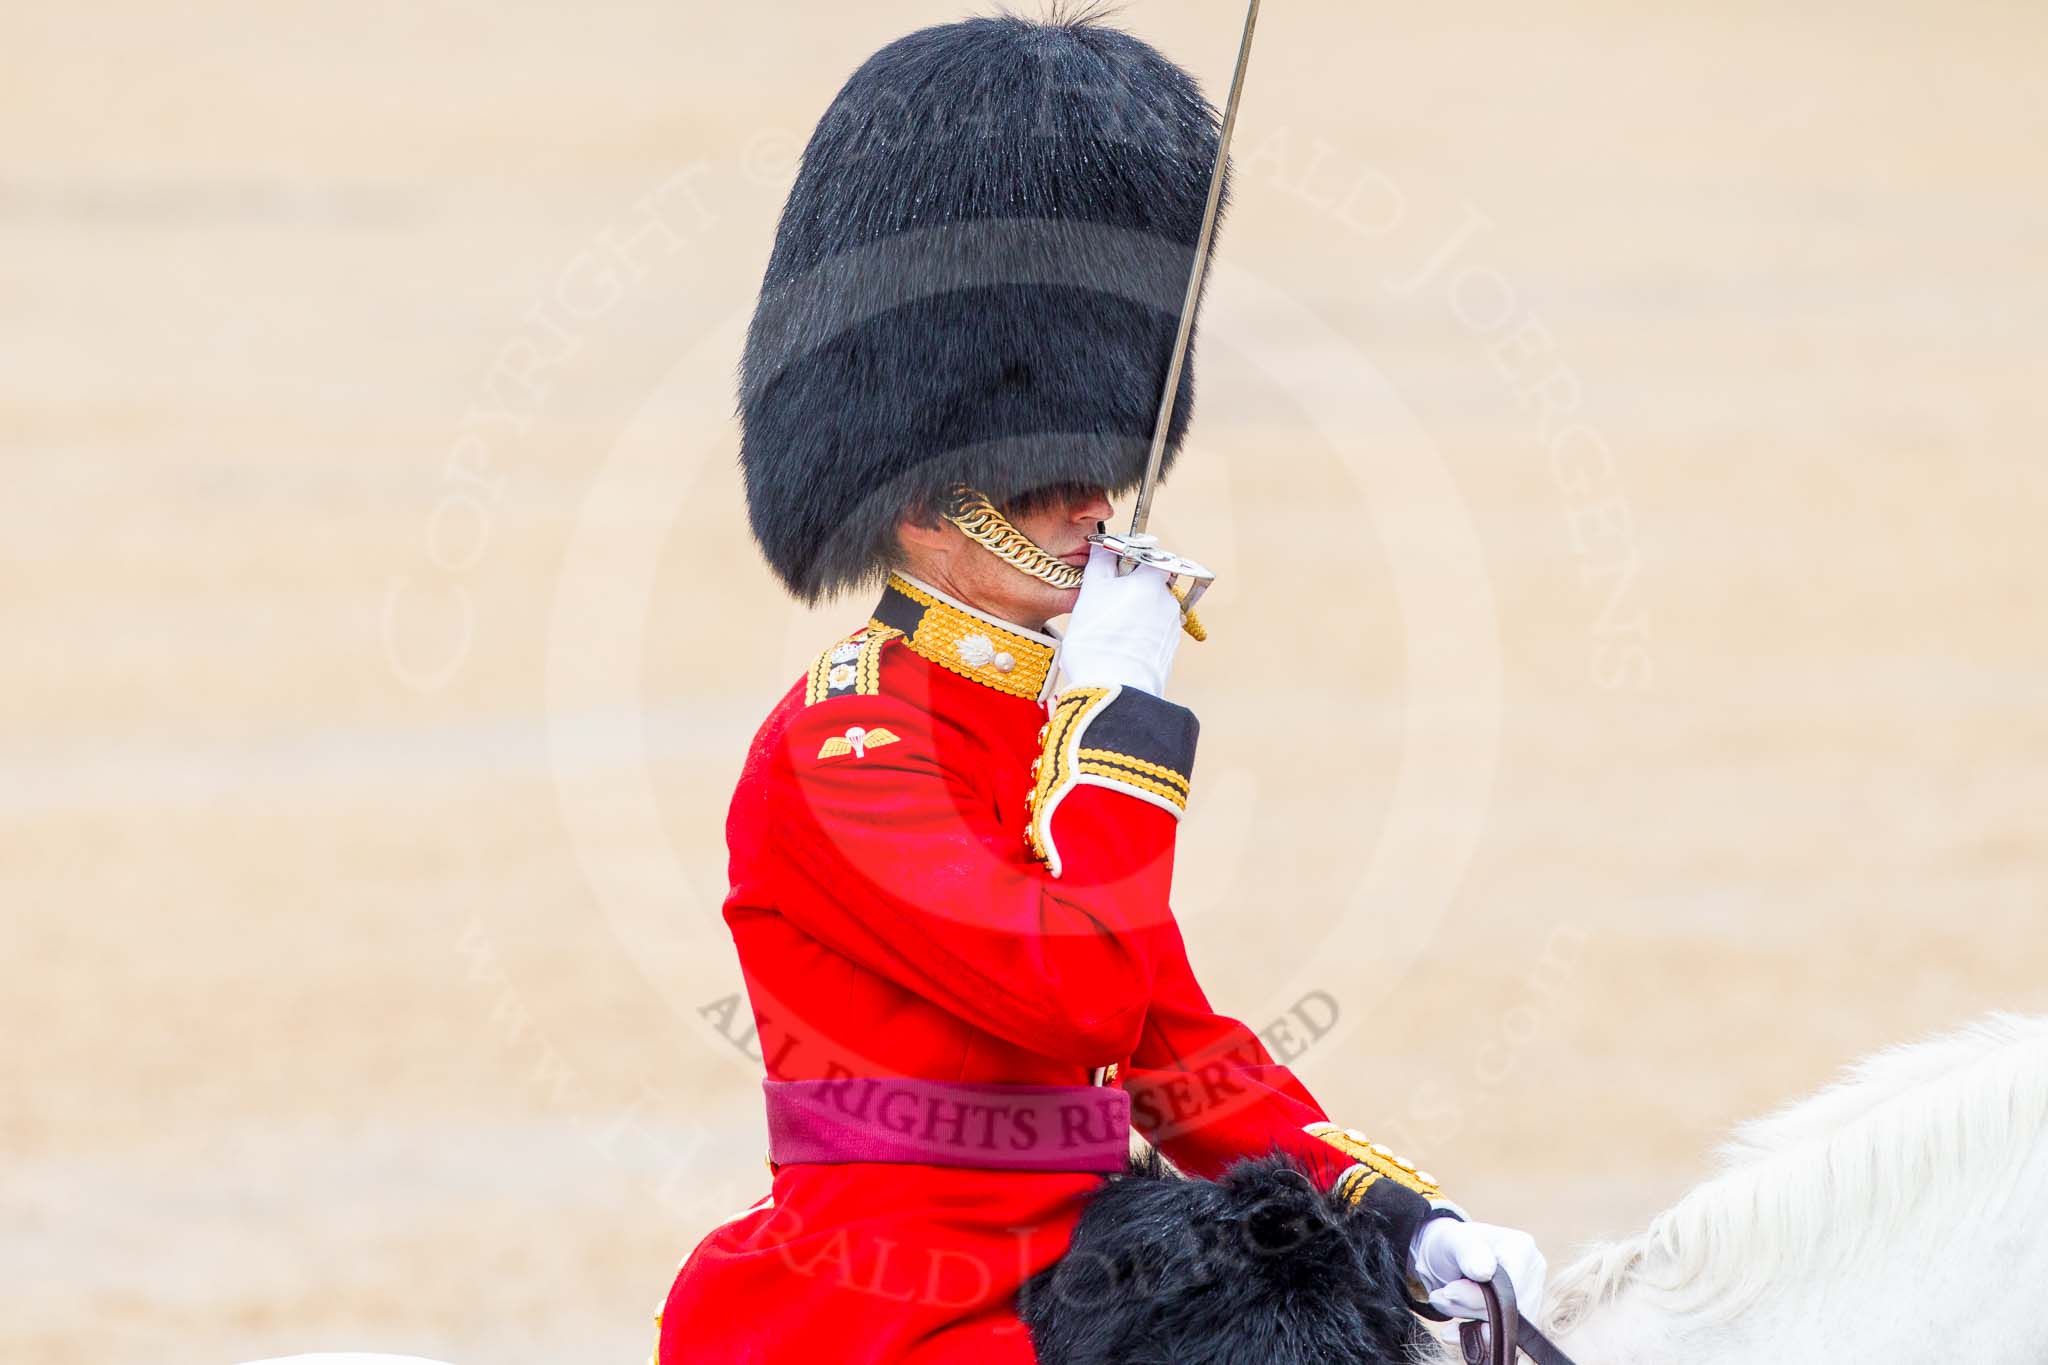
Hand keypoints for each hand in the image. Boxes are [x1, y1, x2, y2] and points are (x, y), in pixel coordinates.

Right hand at [1056, 544, 1184, 697]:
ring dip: (1133, 615)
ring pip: (1150, 611)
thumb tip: (1104, 545)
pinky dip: (1138, 636)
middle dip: (1129, 590)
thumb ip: (1100, 562)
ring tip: (1108, 632)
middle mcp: (1169, 602)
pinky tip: (1118, 648)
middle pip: (1150, 585)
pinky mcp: (1168, 653)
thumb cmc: (1098, 639)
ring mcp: (1171, 629)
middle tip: (1104, 604)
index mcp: (1153, 581)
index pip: (1149, 557)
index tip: (1111, 571)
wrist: (1115, 690)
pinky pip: (1152, 635)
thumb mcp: (1092, 591)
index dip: (1128, 561)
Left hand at [1409, 1216, 1547, 1324]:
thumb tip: (1484, 1272)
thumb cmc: (1452, 1244)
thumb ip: (1469, 1253)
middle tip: (1440, 1296)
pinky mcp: (1518, 1319)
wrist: (1444, 1259)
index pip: (1513, 1288)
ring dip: (1467, 1320)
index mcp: (1523, 1250)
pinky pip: (1500, 1339)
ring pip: (1503, 1328)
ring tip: (1442, 1301)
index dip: (1481, 1298)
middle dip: (1469, 1308)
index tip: (1449, 1291)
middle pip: (1509, 1311)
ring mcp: (1528, 1299)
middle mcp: (1532, 1276)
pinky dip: (1473, 1337)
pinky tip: (1452, 1332)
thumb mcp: (1454, 1241)